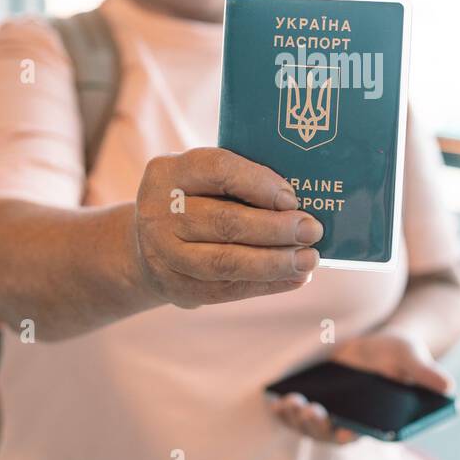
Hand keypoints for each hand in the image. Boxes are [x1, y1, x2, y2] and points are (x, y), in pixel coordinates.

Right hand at [132, 147, 322, 308]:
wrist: (148, 244)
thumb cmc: (194, 201)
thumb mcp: (203, 179)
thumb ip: (242, 181)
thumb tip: (300, 204)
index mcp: (169, 171)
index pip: (218, 170)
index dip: (259, 183)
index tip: (292, 198)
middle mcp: (160, 212)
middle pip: (225, 221)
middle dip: (276, 228)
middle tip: (312, 230)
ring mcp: (164, 254)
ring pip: (226, 261)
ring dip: (275, 262)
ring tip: (309, 259)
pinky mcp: (176, 287)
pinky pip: (227, 289)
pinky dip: (267, 284)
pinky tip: (294, 277)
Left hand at [268, 330, 455, 444]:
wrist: (379, 341)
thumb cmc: (399, 352)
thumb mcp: (413, 357)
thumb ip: (425, 373)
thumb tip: (448, 386)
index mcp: (375, 420)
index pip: (360, 433)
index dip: (347, 434)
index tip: (339, 428)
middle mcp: (351, 421)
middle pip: (328, 433)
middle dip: (316, 425)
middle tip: (310, 410)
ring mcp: (331, 411)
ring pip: (310, 425)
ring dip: (297, 418)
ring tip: (291, 402)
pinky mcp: (316, 400)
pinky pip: (296, 411)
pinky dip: (284, 409)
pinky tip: (275, 398)